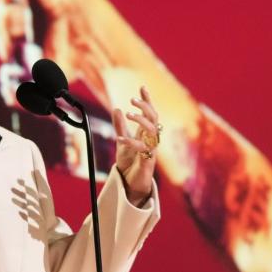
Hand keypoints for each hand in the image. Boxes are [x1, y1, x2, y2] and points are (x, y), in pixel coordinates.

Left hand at [113, 86, 159, 204]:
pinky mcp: (148, 162)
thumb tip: (116, 108)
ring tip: (129, 114)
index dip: (147, 100)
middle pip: (154, 119)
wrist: (130, 185)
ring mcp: (151, 150)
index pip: (150, 113)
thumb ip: (120, 126)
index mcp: (146, 133)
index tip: (142, 87)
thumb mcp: (121, 141)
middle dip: (145, 107)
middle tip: (132, 100)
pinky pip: (142, 149)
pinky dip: (131, 142)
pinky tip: (119, 139)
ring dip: (141, 121)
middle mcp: (151, 140)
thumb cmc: (129, 163)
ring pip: (152, 131)